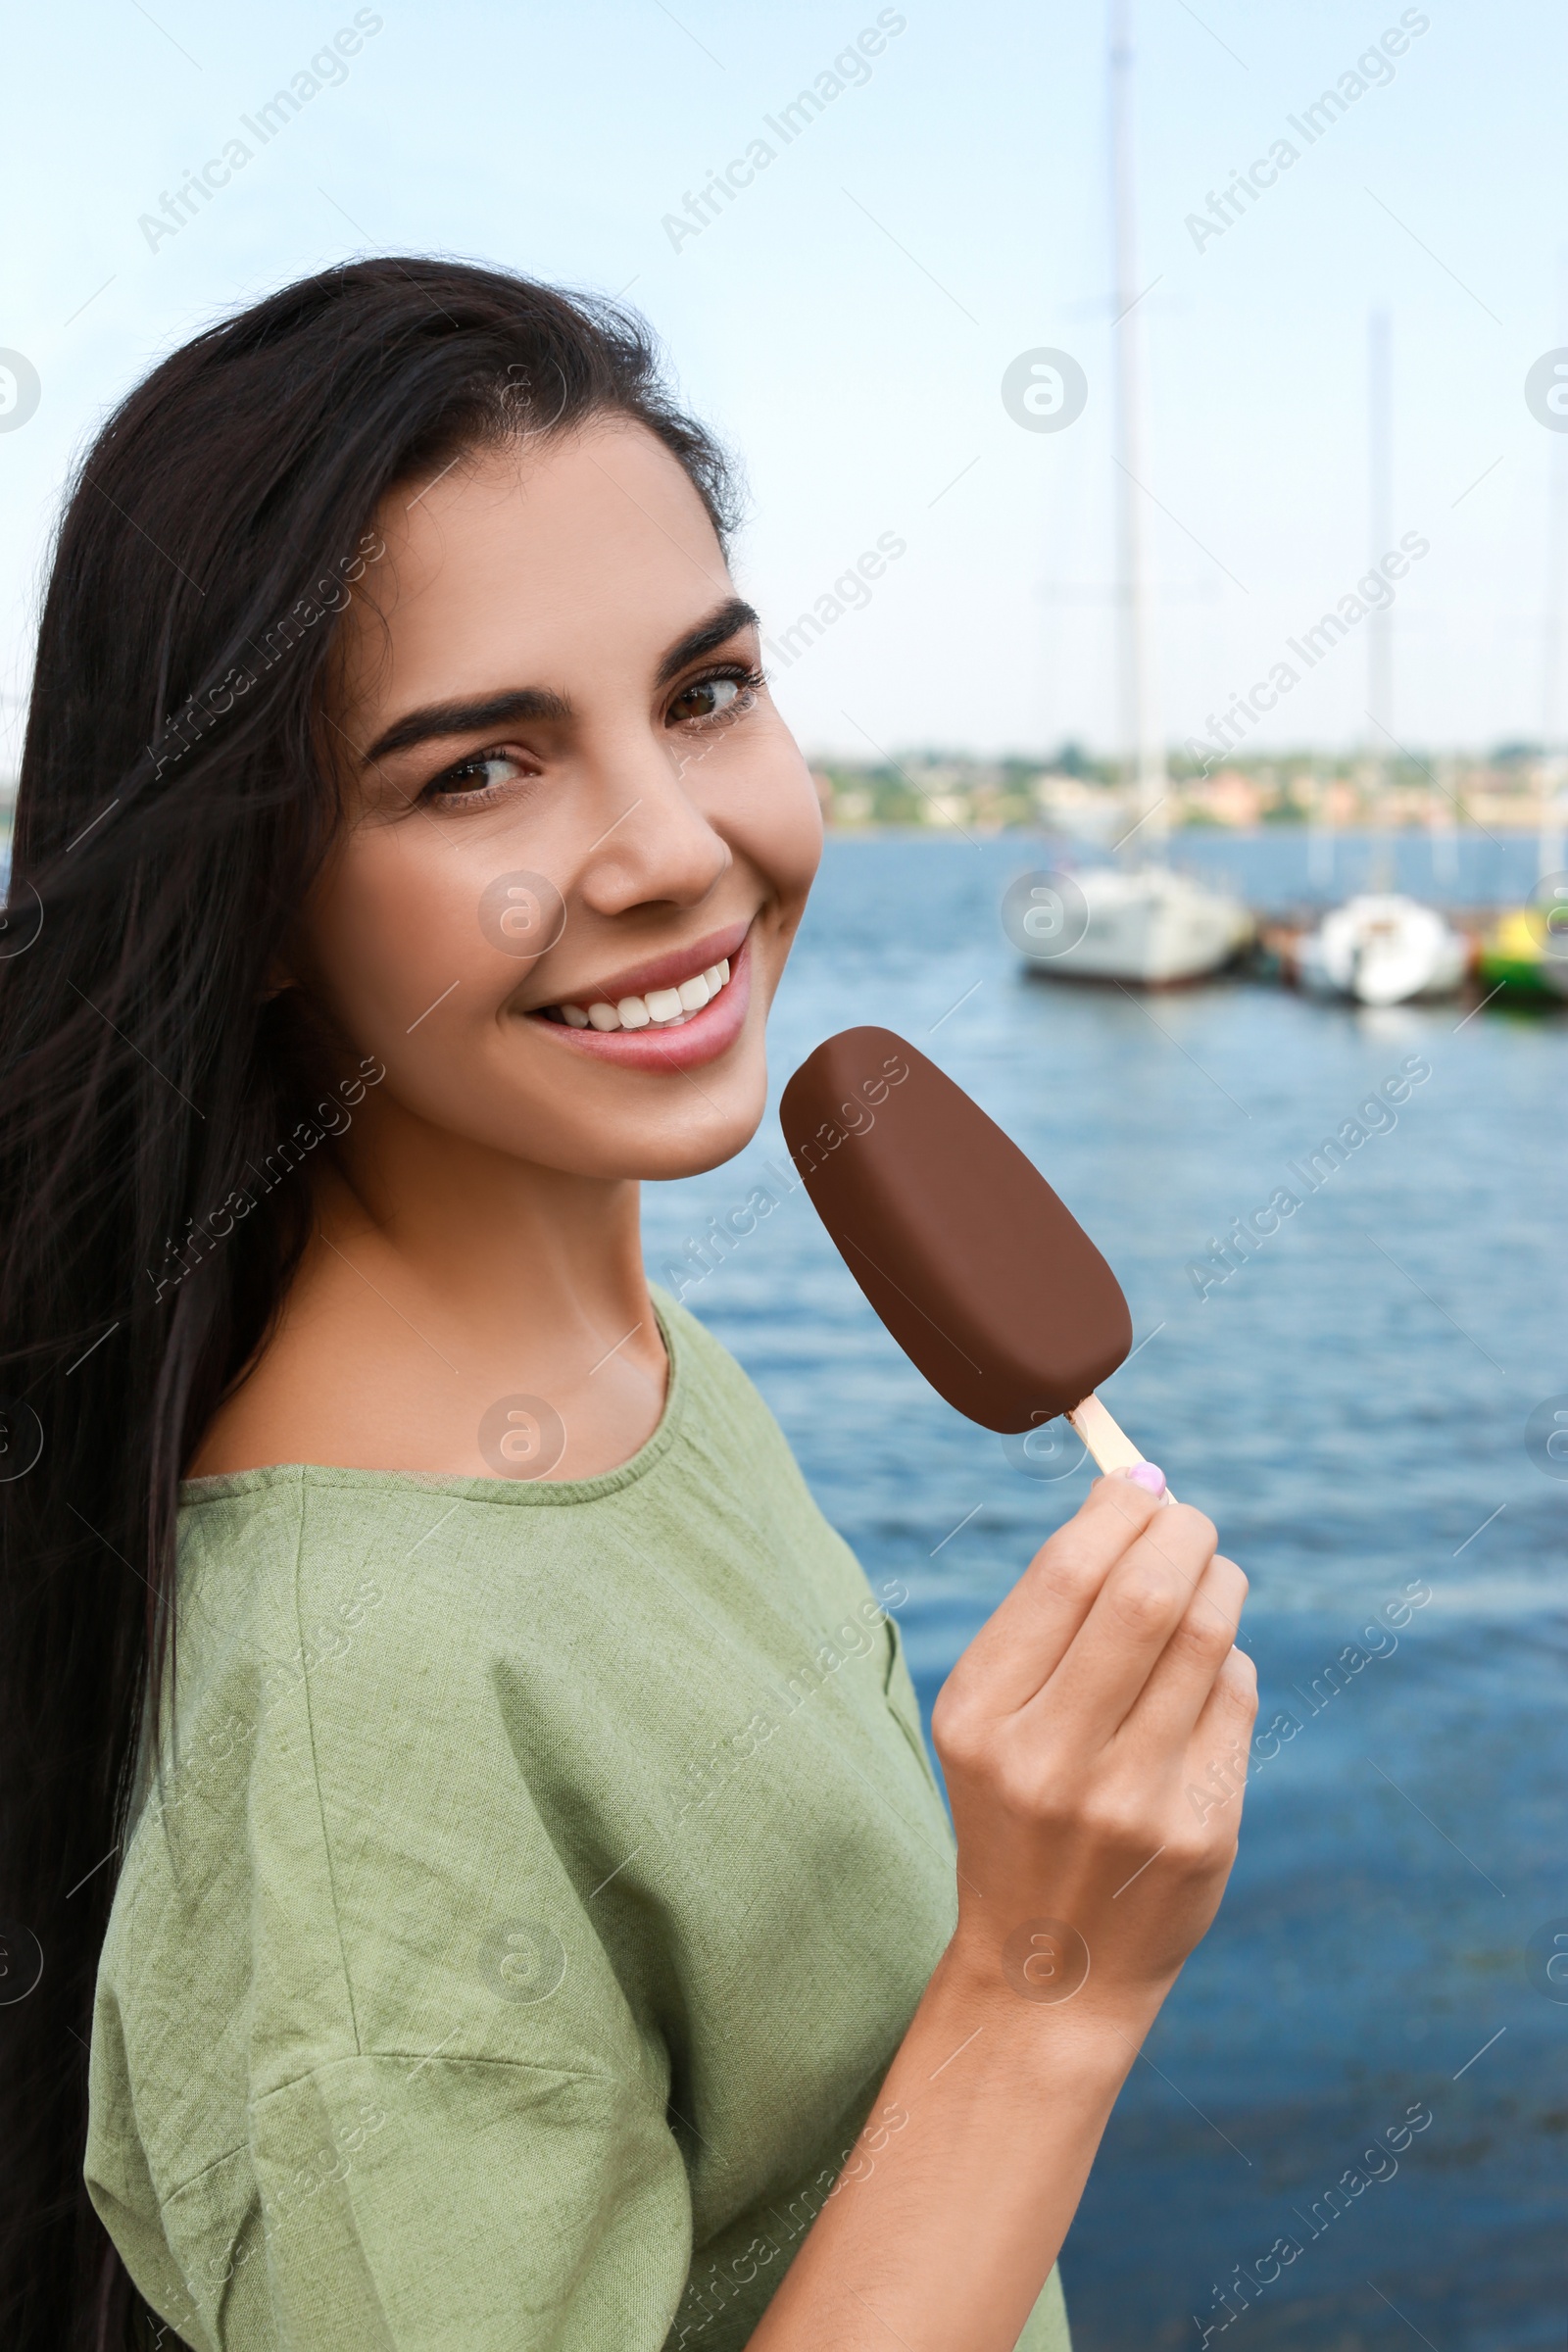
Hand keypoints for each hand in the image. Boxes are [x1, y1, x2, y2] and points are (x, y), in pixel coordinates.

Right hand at [931, 1470, 1254, 2031]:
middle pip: (1148, 1596)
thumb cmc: (1022, 1808)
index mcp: (980, 1716)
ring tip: (1209, 1574)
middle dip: (1183, 1532)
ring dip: (1219, 1582)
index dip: (1118, 1509)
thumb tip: (1140, 1494)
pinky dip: (1227, 1660)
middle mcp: (1049, 1758)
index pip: (1067, 1573)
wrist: (1049, 1971)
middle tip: (1189, 1518)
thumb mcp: (990, 1722)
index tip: (1140, 1484)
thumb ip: (1049, 1620)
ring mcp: (1131, 1801)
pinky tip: (1204, 1670)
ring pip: (1208, 1637)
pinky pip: (1235, 1696)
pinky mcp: (1199, 1832)